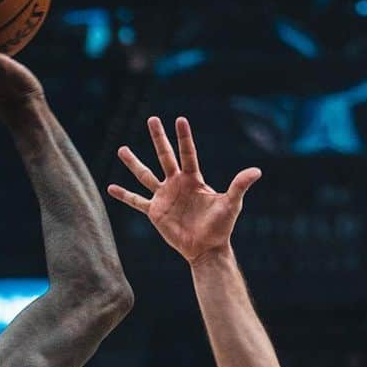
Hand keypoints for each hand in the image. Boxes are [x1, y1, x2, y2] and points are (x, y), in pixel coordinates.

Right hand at [108, 117, 260, 263]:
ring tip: (121, 149)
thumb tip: (256, 171)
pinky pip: (137, 201)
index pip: (187, 153)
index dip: (183, 137)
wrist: (206, 248)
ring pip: (145, 174)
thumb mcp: (231, 204)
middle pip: (165, 156)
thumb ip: (239, 186)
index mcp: (194, 179)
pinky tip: (110, 187)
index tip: (179, 119)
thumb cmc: (221, 226)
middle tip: (152, 119)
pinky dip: (124, 195)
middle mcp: (177, 184)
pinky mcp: (155, 212)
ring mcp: (164, 197)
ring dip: (134, 162)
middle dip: (158, 138)